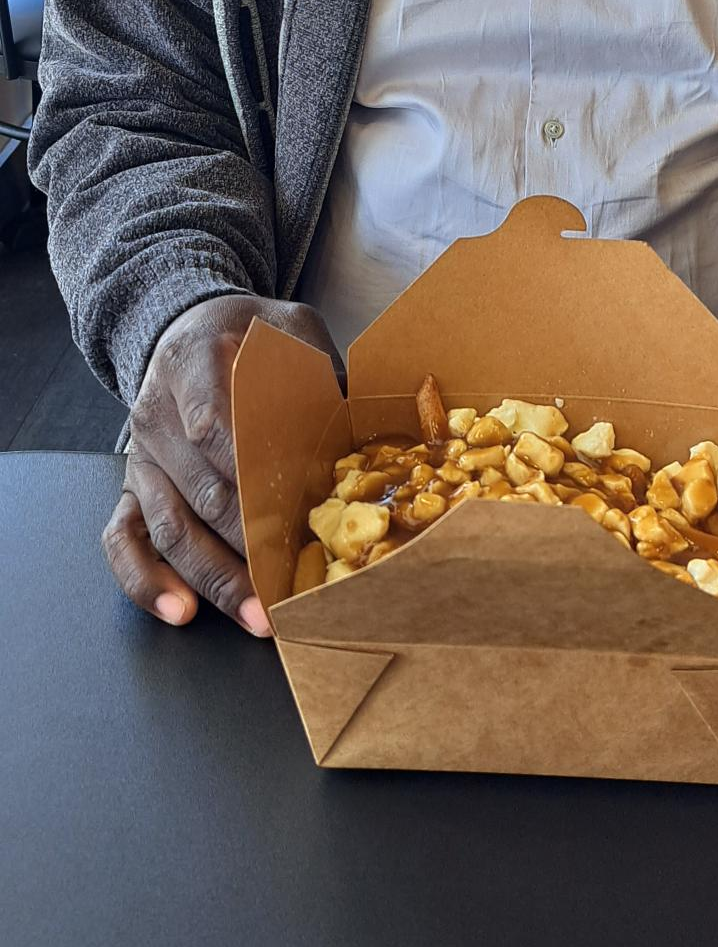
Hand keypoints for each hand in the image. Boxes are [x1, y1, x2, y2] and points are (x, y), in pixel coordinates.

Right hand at [102, 293, 341, 632]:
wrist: (187, 329)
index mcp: (194, 362)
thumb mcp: (289, 330)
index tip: (288, 516)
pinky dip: (146, 581)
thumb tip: (365, 426)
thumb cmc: (249, 336)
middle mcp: (157, 414)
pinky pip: (124, 540)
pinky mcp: (133, 489)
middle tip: (293, 585)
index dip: (250, 476)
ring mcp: (141, 457)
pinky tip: (181, 611)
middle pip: (201, 491)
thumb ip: (321, 370)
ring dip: (215, 578)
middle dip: (249, 546)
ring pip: (170, 527)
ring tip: (257, 617)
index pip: (214, 425)